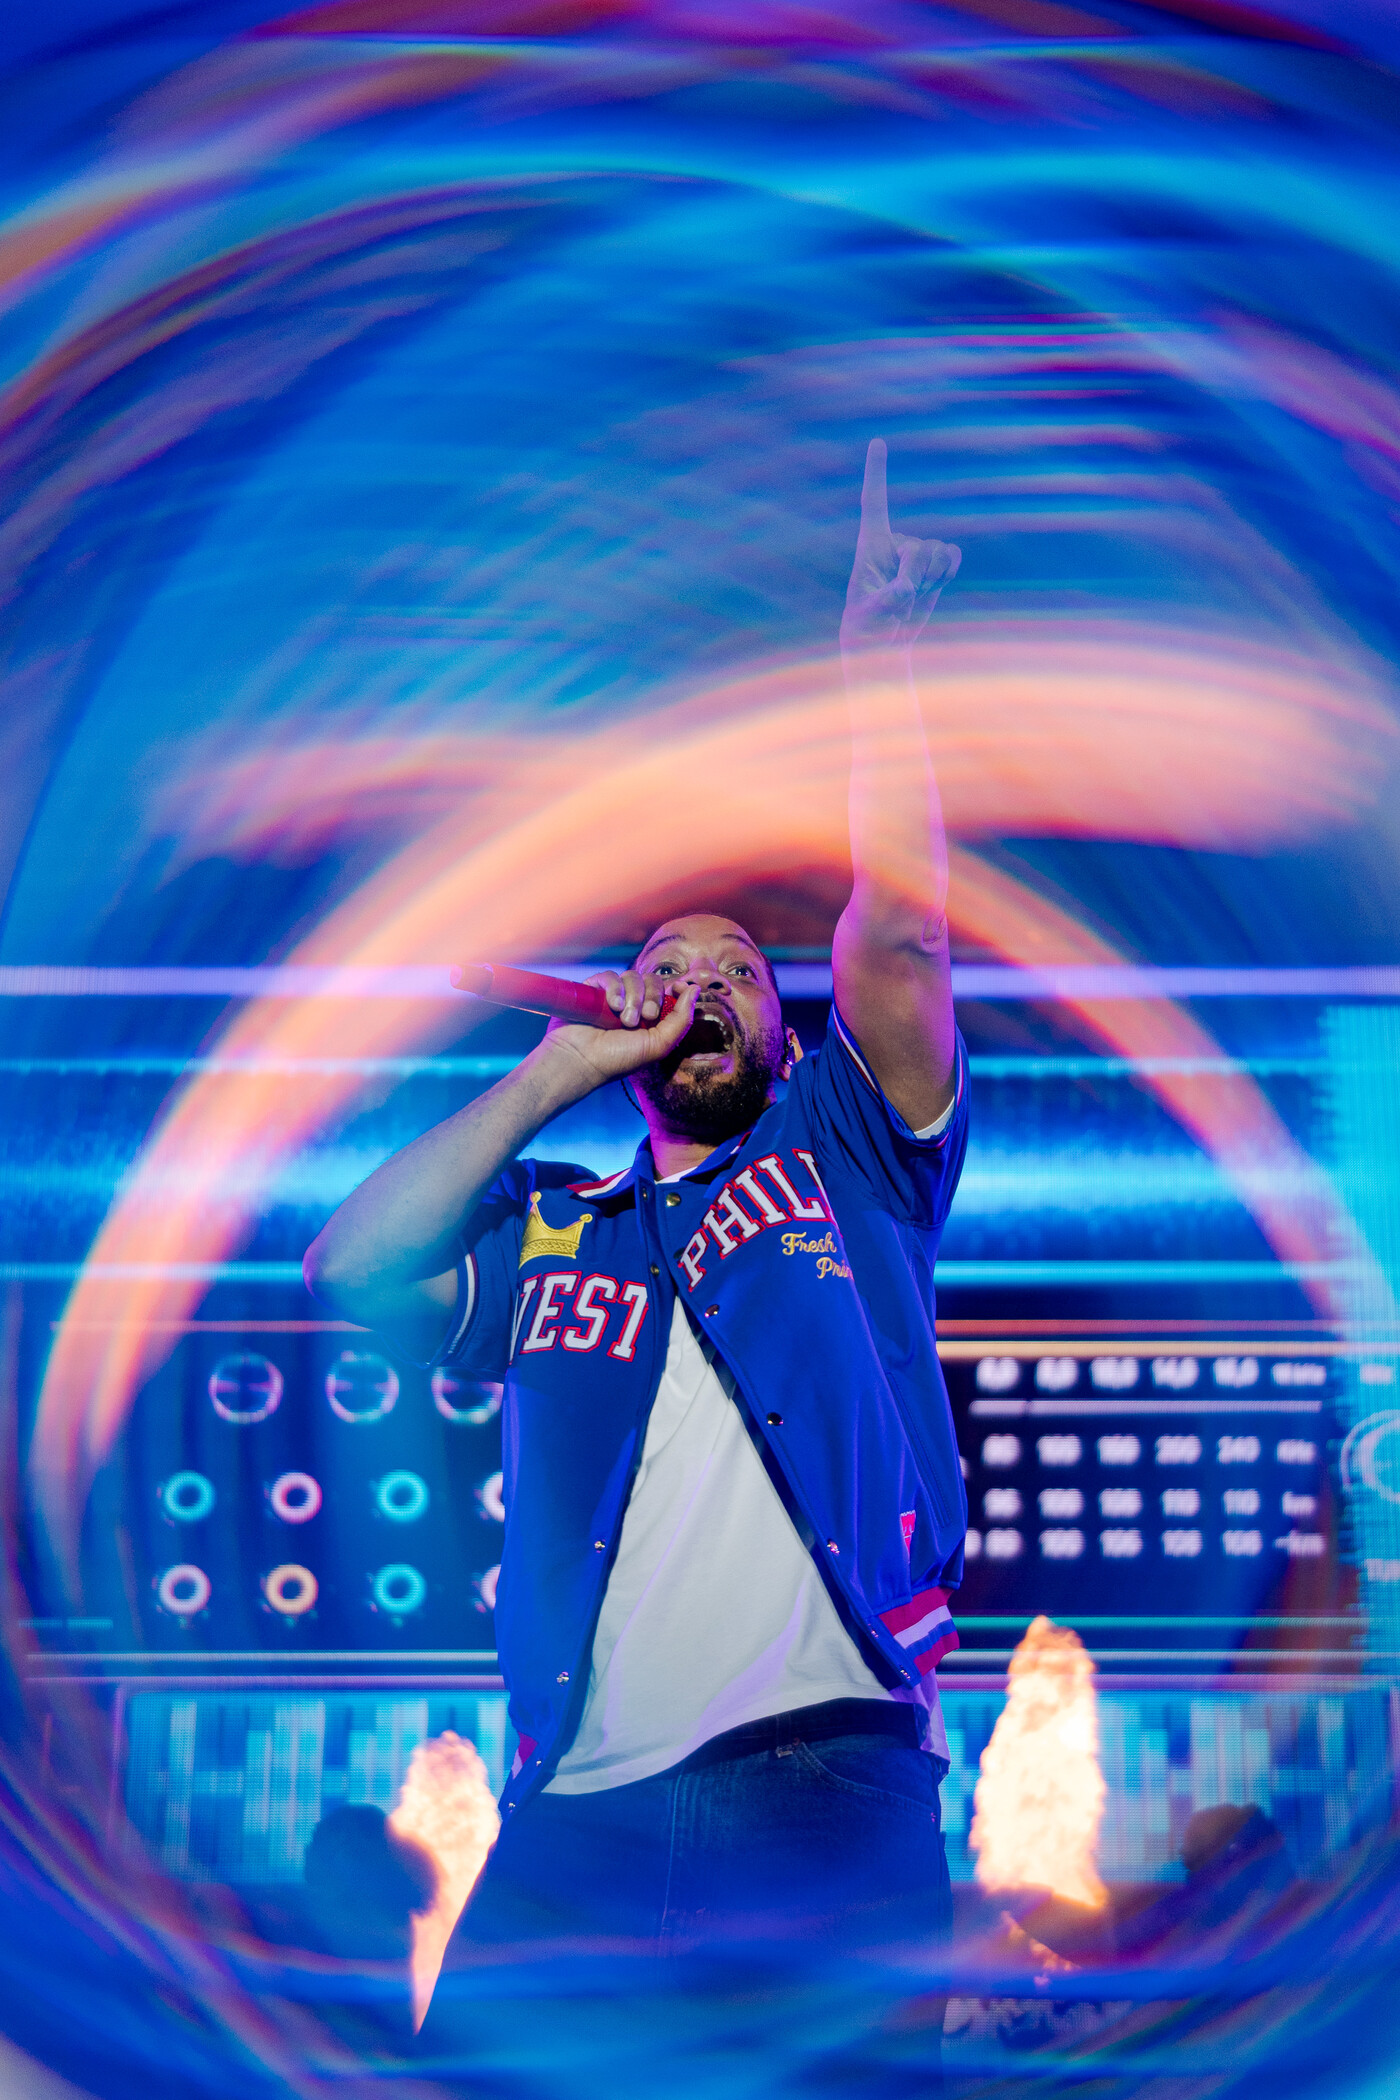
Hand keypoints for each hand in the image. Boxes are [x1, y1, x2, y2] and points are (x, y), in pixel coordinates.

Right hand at [540, 970, 699, 1090]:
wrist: (580, 1060)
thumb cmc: (617, 1059)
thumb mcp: (658, 1045)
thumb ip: (681, 1020)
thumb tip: (695, 989)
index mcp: (651, 1018)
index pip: (669, 992)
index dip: (677, 987)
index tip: (680, 988)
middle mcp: (634, 1005)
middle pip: (653, 981)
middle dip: (652, 998)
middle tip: (646, 1018)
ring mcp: (613, 996)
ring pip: (633, 977)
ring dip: (633, 997)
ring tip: (624, 1019)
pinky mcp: (594, 989)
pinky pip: (610, 976)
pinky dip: (614, 989)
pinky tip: (611, 1006)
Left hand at [840, 438, 959, 652]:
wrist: (884, 644)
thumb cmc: (866, 628)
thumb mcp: (871, 615)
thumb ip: (887, 600)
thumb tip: (905, 589)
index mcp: (870, 545)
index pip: (874, 502)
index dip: (876, 472)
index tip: (878, 441)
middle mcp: (895, 542)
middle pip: (920, 547)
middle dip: (917, 575)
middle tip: (901, 597)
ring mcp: (916, 553)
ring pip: (940, 552)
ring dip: (932, 579)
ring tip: (912, 596)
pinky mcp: (934, 566)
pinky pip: (954, 556)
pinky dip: (949, 573)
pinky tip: (932, 588)